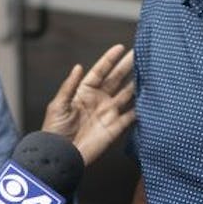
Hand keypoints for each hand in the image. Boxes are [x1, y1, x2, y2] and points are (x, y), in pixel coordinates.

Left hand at [41, 44, 135, 164]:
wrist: (61, 155)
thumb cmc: (54, 131)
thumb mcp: (58, 105)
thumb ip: (69, 86)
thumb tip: (78, 67)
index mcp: (84, 92)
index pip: (100, 71)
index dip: (110, 59)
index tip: (120, 48)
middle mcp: (98, 100)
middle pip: (116, 79)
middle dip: (127, 66)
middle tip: (139, 55)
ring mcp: (108, 113)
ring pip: (126, 94)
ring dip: (136, 84)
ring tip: (147, 72)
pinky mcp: (115, 127)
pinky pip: (131, 115)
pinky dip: (140, 108)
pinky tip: (148, 99)